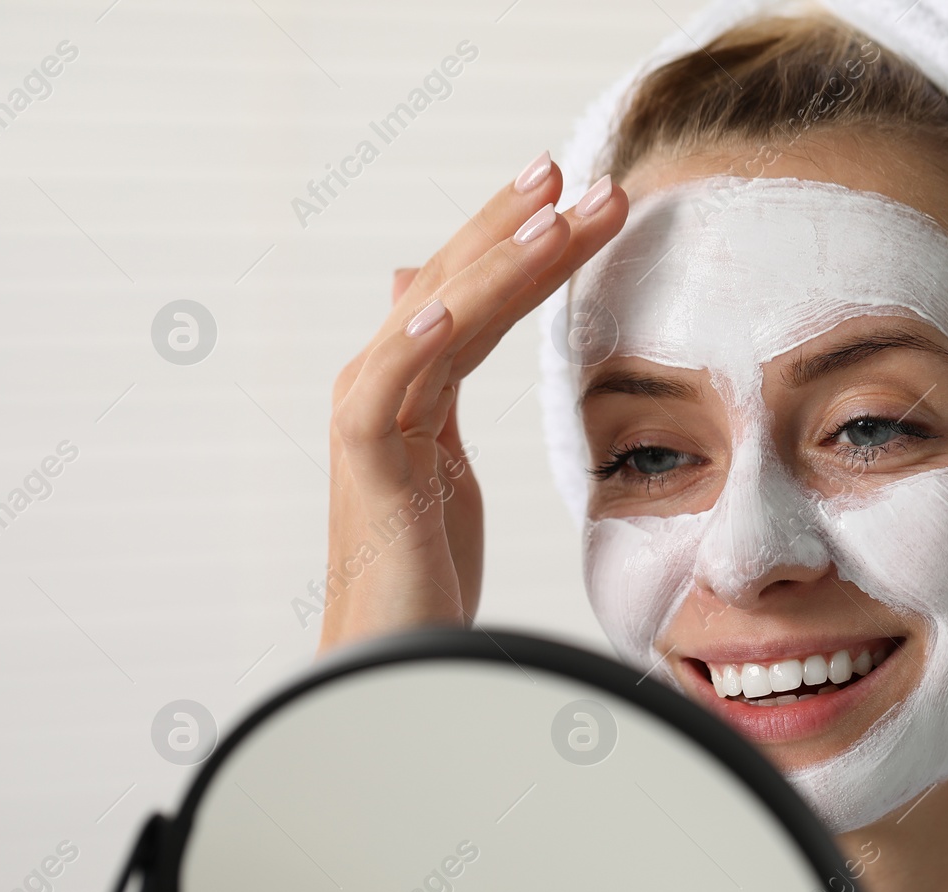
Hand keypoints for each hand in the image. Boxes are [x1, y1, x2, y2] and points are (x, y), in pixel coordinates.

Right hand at [317, 159, 625, 656]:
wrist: (392, 660)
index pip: (480, 296)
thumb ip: (444, 390)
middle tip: (580, 174)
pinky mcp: (363, 460)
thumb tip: (441, 319)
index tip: (585, 199)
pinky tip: (450, 304)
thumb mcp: (444, 466)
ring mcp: (369, 418)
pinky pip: (386, 387)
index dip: (527, 245)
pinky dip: (416, 342)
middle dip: (520, 227)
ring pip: (438, 318)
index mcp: (413, 387)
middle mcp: (384, 386)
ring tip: (554, 211)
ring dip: (496, 261)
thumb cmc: (423, 573)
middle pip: (458, 285)